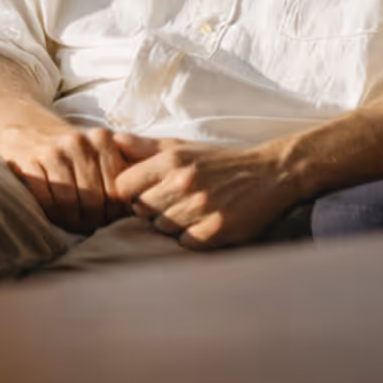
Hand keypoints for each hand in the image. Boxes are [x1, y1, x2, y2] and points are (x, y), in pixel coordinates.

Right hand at [0, 123, 129, 233]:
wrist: (27, 128)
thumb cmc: (69, 150)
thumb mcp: (98, 151)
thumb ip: (120, 172)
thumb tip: (138, 206)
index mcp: (103, 140)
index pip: (117, 190)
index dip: (113, 213)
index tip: (107, 220)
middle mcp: (80, 143)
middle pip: (94, 200)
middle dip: (92, 220)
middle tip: (88, 226)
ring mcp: (54, 151)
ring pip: (70, 202)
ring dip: (71, 220)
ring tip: (72, 223)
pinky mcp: (30, 161)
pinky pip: (46, 199)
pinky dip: (51, 213)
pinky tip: (53, 214)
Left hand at [111, 133, 299, 249]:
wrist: (269, 175)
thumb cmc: (220, 162)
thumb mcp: (184, 147)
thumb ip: (146, 146)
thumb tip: (113, 139)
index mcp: (172, 159)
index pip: (124, 187)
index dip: (132, 192)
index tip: (147, 191)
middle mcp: (184, 181)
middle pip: (141, 210)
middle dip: (153, 209)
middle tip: (174, 201)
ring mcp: (200, 207)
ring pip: (162, 228)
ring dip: (173, 224)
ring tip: (191, 211)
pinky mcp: (216, 229)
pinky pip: (185, 243)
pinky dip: (192, 237)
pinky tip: (204, 223)